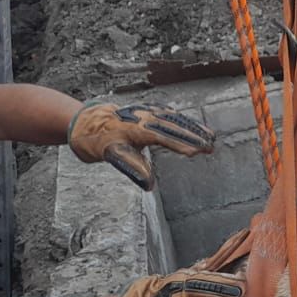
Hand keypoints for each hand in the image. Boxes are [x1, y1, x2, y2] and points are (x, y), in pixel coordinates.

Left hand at [68, 102, 215, 189]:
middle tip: (211, 145)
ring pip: (174, 119)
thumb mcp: (111, 155)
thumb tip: (149, 184)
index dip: (181, 144)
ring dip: (193, 127)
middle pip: (173, 126)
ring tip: (211, 136)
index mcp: (136, 129)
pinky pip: (170, 115)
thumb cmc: (97, 140)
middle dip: (194, 136)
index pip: (163, 136)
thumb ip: (132, 167)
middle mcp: (144, 117)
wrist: (84, 120)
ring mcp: (146, 112)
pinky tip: (193, 125)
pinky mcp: (147, 111)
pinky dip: (184, 120)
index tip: (197, 151)